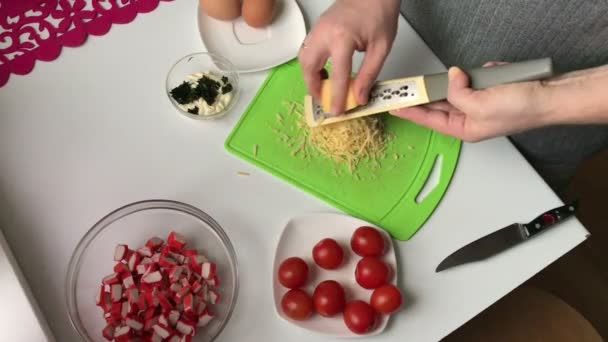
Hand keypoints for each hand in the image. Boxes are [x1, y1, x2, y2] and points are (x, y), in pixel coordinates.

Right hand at [298, 0, 399, 113]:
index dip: (336, 96)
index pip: (336, 75)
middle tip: (325, 101)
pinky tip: (324, 72)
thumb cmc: (380, 14)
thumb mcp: (381, 48)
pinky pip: (307, 50)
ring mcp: (317, 29)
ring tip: (324, 88)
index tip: (337, 112)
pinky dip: (311, 65)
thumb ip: (369, 75)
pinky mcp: (316, 28)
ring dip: (310, 76)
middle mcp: (324, 33)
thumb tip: (359, 97)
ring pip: (303, 59)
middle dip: (314, 88)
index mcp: (342, 38)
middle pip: (309, 67)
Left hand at [391, 62, 552, 141]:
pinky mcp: (490, 90)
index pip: (429, 120)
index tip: (393, 106)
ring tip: (462, 77)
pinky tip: (490, 74)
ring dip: (460, 81)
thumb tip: (451, 77)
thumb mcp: (480, 104)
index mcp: (464, 129)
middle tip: (408, 86)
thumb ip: (458, 93)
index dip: (410, 112)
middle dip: (428, 93)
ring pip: (456, 89)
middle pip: (439, 104)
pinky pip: (475, 79)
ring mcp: (480, 103)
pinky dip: (480, 74)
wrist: (552, 97)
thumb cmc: (522, 109)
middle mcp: (470, 118)